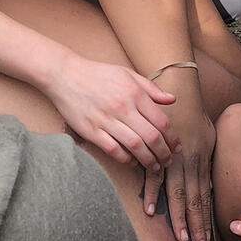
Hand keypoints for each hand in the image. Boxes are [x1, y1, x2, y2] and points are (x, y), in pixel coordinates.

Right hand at [43, 54, 176, 169]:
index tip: (176, 147)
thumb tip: (171, 99)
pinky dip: (126, 159)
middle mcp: (123, 108)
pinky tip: (132, 162)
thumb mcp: (127, 74)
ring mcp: (106, 120)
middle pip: (152, 137)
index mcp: (134, 93)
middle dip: (164, 153)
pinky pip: (113, 150)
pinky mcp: (91, 131)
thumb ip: (151, 88)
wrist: (64, 74)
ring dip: (148, 160)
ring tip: (154, 167)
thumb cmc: (97, 74)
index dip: (172, 138)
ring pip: (135, 146)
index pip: (162, 121)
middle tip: (168, 161)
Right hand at [142, 84, 216, 240]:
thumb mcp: (210, 136)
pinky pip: (153, 176)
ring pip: (177, 194)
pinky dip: (150, 194)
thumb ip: (208, 159)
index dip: (205, 219)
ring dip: (178, 218)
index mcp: (202, 163)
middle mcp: (190, 165)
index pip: (205, 197)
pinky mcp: (157, 152)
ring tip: (181, 239)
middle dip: (197, 226)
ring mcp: (173, 160)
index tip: (207, 240)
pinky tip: (148, 211)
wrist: (179, 91)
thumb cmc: (194, 114)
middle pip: (194, 201)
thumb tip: (210, 181)